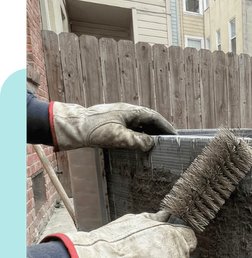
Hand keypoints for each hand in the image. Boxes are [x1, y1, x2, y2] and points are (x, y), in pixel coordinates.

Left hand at [51, 101, 176, 150]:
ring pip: (140, 125)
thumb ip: (137, 141)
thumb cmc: (93, 129)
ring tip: (157, 146)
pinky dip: (139, 137)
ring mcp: (119, 117)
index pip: (155, 118)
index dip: (166, 127)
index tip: (175, 136)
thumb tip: (151, 144)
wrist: (71, 127)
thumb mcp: (118, 137)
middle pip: (149, 121)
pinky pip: (131, 130)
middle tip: (169, 143)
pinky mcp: (112, 124)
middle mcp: (127, 112)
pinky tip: (139, 146)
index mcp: (131, 111)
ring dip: (150, 134)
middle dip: (160, 131)